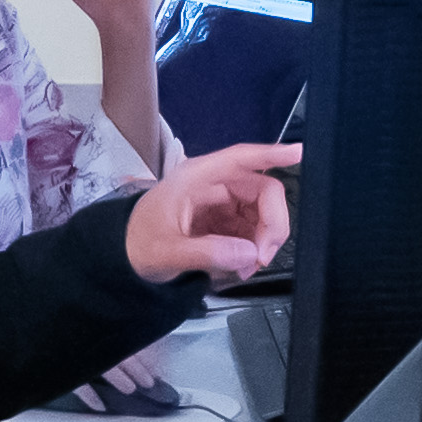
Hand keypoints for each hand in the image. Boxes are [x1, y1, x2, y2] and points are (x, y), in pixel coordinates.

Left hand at [123, 142, 298, 285]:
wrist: (123, 260)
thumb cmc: (137, 245)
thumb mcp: (166, 253)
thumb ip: (207, 253)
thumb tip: (249, 253)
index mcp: (196, 179)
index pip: (241, 159)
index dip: (272, 154)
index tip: (298, 153)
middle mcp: (214, 185)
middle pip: (264, 191)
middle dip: (272, 225)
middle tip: (261, 257)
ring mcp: (222, 203)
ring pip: (263, 213)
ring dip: (264, 241)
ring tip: (245, 267)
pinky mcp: (225, 222)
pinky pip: (254, 230)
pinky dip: (254, 250)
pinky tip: (240, 266)